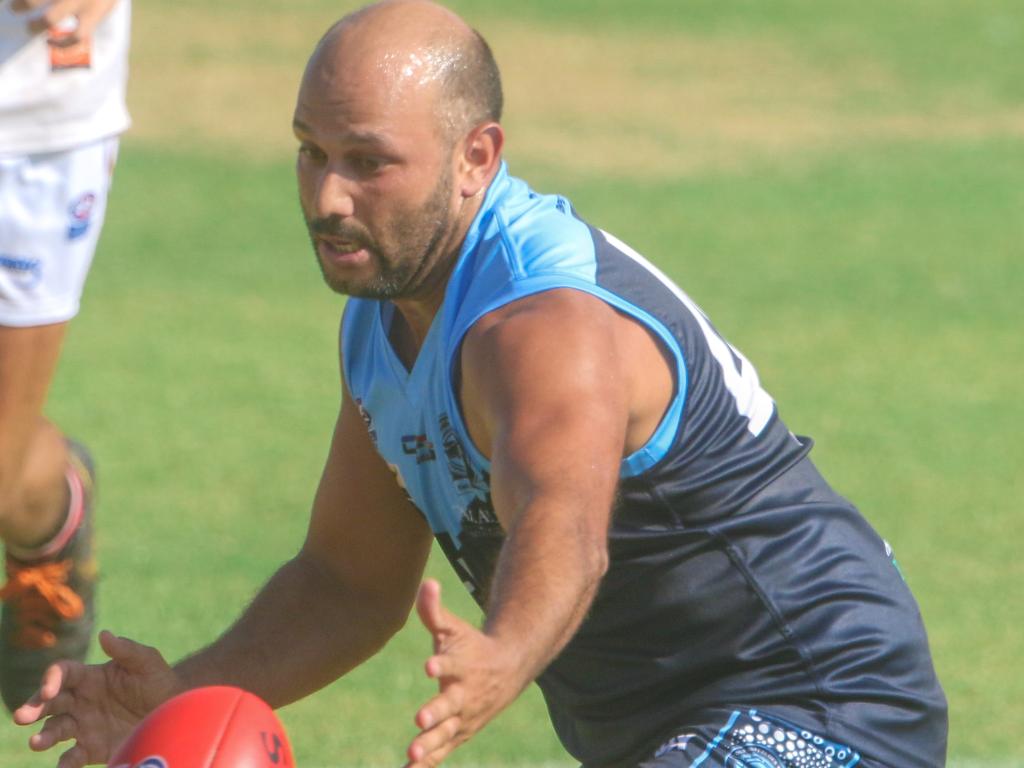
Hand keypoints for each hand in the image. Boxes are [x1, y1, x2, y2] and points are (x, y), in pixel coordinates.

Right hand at [10, 0, 119, 43]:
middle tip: (29, 28)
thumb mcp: (106, 2)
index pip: (77, 37)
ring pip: (32, 1)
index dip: (62, 44)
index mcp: (95, 11)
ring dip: (19, 6)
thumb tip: (69, 28)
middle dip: (34, 27)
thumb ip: (92, 14)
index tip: (49, 41)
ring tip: (14, 8)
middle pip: (49, 19)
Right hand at [13, 630, 183, 767]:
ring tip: (37, 742)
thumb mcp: (146, 661)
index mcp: (89, 678)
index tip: (49, 690)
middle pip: (49, 704)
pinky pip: (73, 757)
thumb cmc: (158, 681)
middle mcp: (80, 702)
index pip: (62, 675)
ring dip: (43, 736)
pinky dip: (65, 763)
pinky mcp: (92, 748)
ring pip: (54, 730)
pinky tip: (63, 766)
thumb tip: (104, 635)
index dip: (51, 680)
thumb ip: (126, 649)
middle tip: (22, 716)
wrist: (171, 710)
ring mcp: (84, 726)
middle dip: (33, 708)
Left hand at [405, 580, 527, 767]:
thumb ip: (434, 610)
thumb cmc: (472, 647)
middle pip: (449, 704)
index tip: (429, 666)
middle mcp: (464, 694)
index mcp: (463, 665)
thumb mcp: (454, 627)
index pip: (452, 664)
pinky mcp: (457, 734)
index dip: (441, 664)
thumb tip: (426, 583)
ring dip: (430, 744)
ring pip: (445, 734)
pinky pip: (441, 753)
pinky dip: (427, 764)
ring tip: (412, 752)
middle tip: (420, 718)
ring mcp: (462, 718)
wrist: (507, 672)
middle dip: (435, 713)